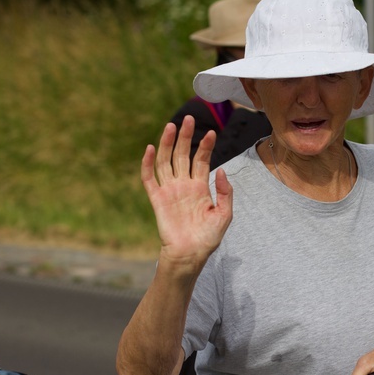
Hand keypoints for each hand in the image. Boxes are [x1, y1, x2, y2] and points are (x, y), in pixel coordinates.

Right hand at [141, 115, 232, 271]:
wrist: (190, 255)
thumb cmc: (208, 238)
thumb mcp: (224, 214)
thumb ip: (225, 192)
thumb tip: (220, 169)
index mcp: (200, 187)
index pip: (202, 160)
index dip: (206, 146)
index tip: (212, 132)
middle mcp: (184, 185)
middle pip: (183, 155)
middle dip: (186, 137)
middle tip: (189, 118)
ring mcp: (169, 191)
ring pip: (166, 161)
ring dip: (168, 144)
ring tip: (171, 126)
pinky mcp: (157, 200)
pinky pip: (150, 179)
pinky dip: (148, 163)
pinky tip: (152, 149)